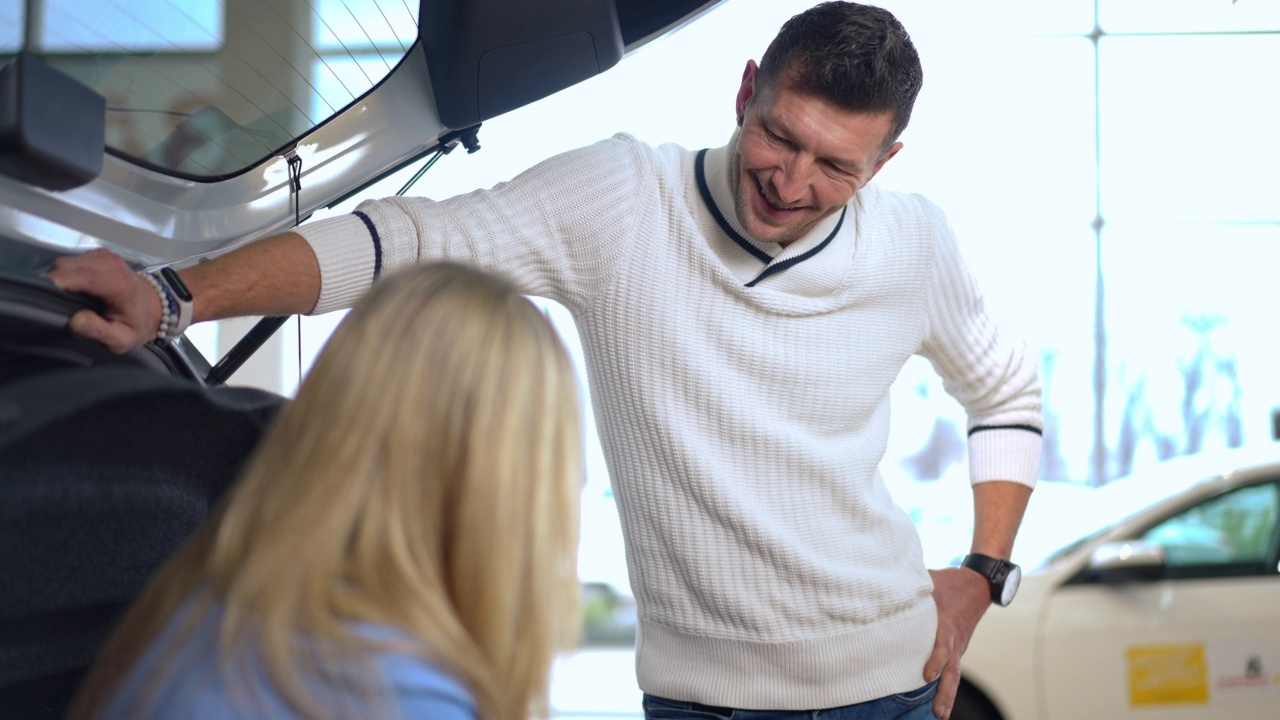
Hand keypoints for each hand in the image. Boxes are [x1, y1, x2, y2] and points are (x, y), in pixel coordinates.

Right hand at [46, 248, 160, 352]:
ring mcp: (105, 256)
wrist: (155, 307)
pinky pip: (72, 260)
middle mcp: (112, 264)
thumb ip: (98, 331)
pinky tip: (76, 288)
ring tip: (68, 297)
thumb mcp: (121, 339)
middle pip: (68, 266)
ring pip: (67, 261)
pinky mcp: (98, 254)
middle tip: (57, 302)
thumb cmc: (137, 324)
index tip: (45, 294)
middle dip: (57, 282)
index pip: (84, 277)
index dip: (60, 282)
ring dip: (61, 277)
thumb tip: (75, 320)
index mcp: (120, 284)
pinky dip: (68, 273)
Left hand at [924, 567, 990, 719]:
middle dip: (945, 692)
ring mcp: (958, 647)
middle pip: (952, 670)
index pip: (943, 647)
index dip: (936, 660)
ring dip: (948, 695)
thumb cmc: (950, 582)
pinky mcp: (957, 649)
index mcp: (947, 624)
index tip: (927, 675)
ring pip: (954, 674)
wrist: (978, 584)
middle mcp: (954, 640)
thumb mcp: (930, 580)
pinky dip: (948, 686)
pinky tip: (940, 702)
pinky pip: (953, 669)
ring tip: (940, 715)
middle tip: (938, 712)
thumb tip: (884, 585)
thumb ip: (910, 586)